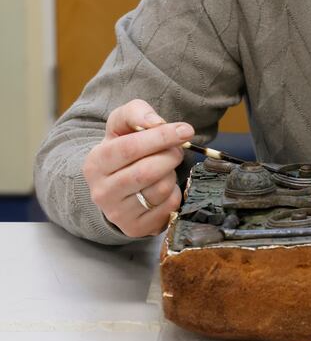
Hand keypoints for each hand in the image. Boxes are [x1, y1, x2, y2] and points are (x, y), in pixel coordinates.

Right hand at [83, 99, 193, 237]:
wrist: (116, 187)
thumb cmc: (123, 150)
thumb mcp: (122, 125)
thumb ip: (136, 113)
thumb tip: (156, 122)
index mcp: (96, 163)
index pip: (129, 149)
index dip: (161, 137)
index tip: (185, 130)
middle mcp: (102, 191)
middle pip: (148, 171)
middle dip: (171, 156)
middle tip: (177, 149)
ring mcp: (118, 213)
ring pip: (160, 189)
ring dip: (172, 174)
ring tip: (165, 168)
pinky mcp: (136, 228)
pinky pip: (168, 207)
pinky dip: (174, 192)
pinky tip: (164, 187)